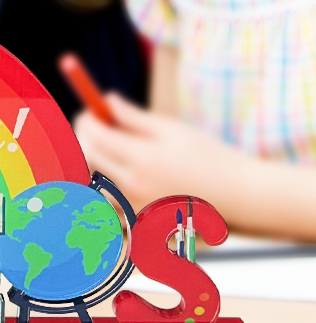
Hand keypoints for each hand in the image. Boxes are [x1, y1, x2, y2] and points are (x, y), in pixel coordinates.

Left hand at [74, 93, 241, 212]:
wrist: (238, 197)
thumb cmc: (209, 157)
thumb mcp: (173, 131)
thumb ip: (135, 118)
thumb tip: (106, 100)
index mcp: (143, 159)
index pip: (95, 136)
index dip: (86, 120)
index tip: (88, 111)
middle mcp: (133, 186)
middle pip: (88, 157)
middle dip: (84, 137)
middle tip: (92, 126)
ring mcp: (134, 207)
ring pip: (94, 181)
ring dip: (94, 163)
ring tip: (111, 151)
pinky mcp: (138, 222)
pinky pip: (107, 203)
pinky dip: (105, 188)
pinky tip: (119, 177)